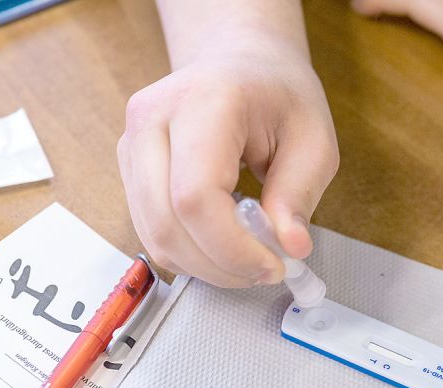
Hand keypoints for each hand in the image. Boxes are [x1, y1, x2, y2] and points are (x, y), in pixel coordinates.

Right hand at [118, 40, 338, 286]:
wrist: (240, 63)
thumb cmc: (278, 96)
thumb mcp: (313, 140)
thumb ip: (299, 195)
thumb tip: (290, 249)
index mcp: (203, 101)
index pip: (195, 196)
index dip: (232, 247)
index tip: (273, 265)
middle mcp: (152, 118)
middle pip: (167, 222)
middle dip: (220, 264)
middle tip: (266, 269)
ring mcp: (131, 142)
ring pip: (154, 235)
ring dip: (205, 265)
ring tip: (249, 256)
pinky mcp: (128, 168)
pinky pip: (151, 231)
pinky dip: (190, 253)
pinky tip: (223, 243)